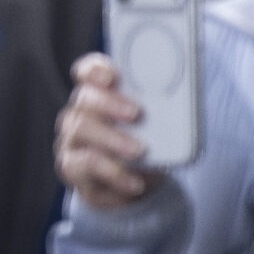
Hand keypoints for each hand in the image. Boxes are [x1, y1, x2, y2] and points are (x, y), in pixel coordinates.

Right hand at [56, 52, 152, 211]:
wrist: (135, 183)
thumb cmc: (145, 145)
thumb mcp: (156, 125)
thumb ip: (161, 110)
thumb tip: (183, 105)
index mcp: (99, 94)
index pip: (87, 72)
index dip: (96, 70)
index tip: (112, 76)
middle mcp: (80, 112)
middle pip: (85, 98)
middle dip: (110, 103)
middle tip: (136, 113)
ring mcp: (71, 139)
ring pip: (81, 128)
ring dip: (112, 138)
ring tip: (138, 151)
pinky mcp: (71, 166)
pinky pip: (85, 165)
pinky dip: (113, 173)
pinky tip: (134, 182)